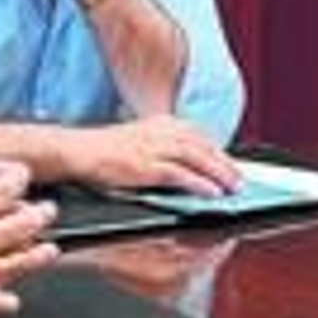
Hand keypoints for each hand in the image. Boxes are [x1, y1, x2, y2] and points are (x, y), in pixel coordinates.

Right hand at [0, 142, 59, 317]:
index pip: (2, 190)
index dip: (17, 178)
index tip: (23, 174)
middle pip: (21, 227)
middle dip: (39, 215)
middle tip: (48, 210)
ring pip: (19, 264)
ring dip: (37, 255)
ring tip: (49, 250)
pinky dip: (7, 301)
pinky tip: (12, 299)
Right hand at [68, 115, 241, 196]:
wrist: (77, 150)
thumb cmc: (104, 151)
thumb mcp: (139, 140)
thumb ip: (162, 147)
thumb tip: (186, 164)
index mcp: (161, 123)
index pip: (199, 136)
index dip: (218, 151)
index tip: (232, 164)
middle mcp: (160, 132)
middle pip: (203, 146)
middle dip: (225, 163)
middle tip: (240, 179)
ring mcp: (153, 148)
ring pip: (197, 159)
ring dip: (219, 173)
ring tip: (233, 187)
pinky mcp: (144, 166)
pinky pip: (179, 176)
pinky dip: (199, 184)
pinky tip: (212, 193)